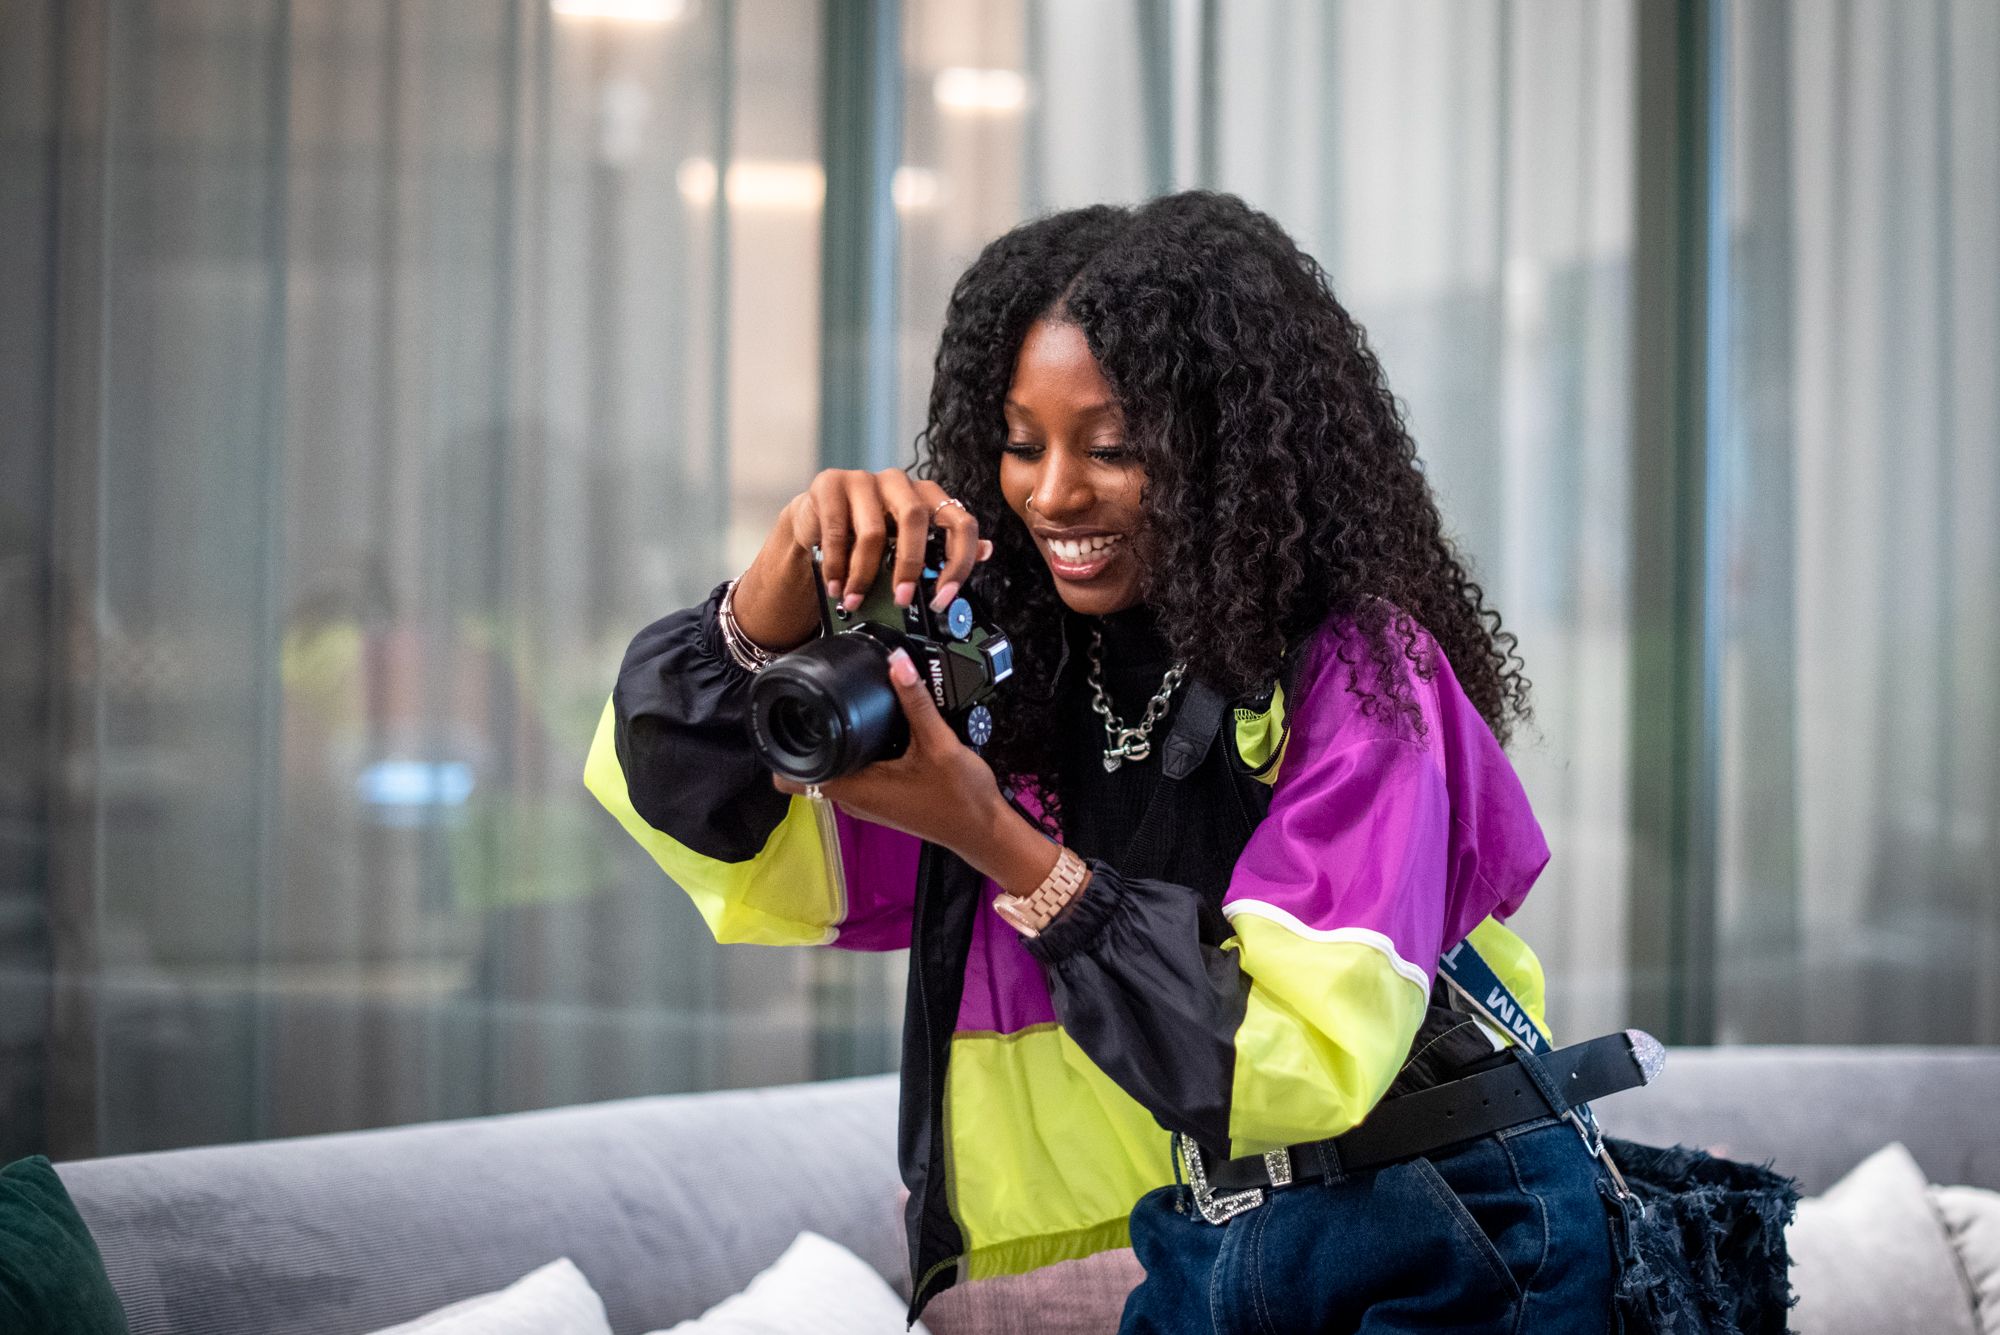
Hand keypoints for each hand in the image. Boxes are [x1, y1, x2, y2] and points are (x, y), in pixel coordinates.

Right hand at [732, 469, 992, 654]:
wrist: (817, 521)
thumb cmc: (867, 534)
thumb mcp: (906, 544)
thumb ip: (943, 548)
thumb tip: (987, 549)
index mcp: (927, 496)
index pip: (960, 521)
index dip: (958, 562)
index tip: (943, 597)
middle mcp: (900, 482)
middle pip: (916, 518)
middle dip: (909, 566)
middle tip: (901, 599)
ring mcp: (864, 479)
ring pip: (873, 530)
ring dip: (863, 574)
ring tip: (855, 599)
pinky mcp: (830, 484)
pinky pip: (837, 530)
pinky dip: (836, 565)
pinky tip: (836, 585)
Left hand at [772, 648, 1057, 896]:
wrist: (984, 831)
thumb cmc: (961, 798)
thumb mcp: (939, 744)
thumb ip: (916, 703)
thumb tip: (895, 662)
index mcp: (855, 789)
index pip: (790, 779)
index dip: (778, 750)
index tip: (781, 717)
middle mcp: (853, 799)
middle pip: (808, 768)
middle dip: (805, 736)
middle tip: (811, 698)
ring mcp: (866, 801)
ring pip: (831, 769)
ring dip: (830, 743)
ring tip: (837, 708)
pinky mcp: (880, 798)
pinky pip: (852, 772)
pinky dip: (852, 752)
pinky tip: (870, 730)